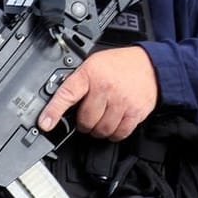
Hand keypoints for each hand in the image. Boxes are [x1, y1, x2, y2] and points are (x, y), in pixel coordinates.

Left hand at [37, 45, 159, 139]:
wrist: (152, 65)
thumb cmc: (120, 65)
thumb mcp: (94, 64)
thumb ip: (78, 81)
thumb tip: (60, 101)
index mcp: (91, 74)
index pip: (67, 94)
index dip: (54, 111)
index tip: (45, 123)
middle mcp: (106, 88)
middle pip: (86, 120)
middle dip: (84, 122)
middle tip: (88, 116)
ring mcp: (122, 102)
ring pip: (102, 129)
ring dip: (98, 129)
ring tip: (102, 119)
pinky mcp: (135, 112)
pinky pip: (119, 133)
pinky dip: (114, 133)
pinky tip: (114, 124)